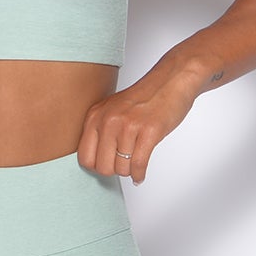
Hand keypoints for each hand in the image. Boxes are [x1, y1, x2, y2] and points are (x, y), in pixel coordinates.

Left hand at [76, 62, 200, 183]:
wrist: (171, 80)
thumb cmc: (144, 97)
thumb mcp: (112, 109)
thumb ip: (99, 130)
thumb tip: (94, 161)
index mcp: (96, 116)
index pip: (84, 157)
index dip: (96, 166)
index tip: (106, 164)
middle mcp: (109, 120)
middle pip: (102, 167)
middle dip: (114, 171)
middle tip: (122, 165)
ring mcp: (128, 126)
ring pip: (121, 169)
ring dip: (129, 171)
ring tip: (134, 163)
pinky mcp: (148, 132)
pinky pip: (138, 165)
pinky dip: (139, 175)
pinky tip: (140, 175)